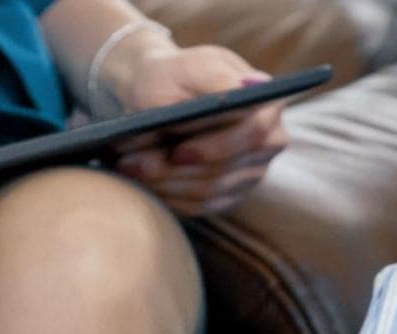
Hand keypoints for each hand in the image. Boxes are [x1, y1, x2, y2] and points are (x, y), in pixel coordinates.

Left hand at [99, 38, 287, 216]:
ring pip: (208, 190)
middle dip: (175, 170)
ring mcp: (251, 173)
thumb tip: (249, 89)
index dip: (215, 147)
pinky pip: (199, 205)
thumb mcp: (192, 65)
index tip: (177, 152)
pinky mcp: (230, 194)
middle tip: (132, 164)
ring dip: (164, 183)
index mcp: (267, 104)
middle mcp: (268, 143)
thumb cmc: (174, 74)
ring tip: (127, 168)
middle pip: (225, 169)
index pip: (253, 133)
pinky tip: (141, 183)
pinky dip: (167, 195)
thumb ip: (216, 79)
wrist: (159, 93)